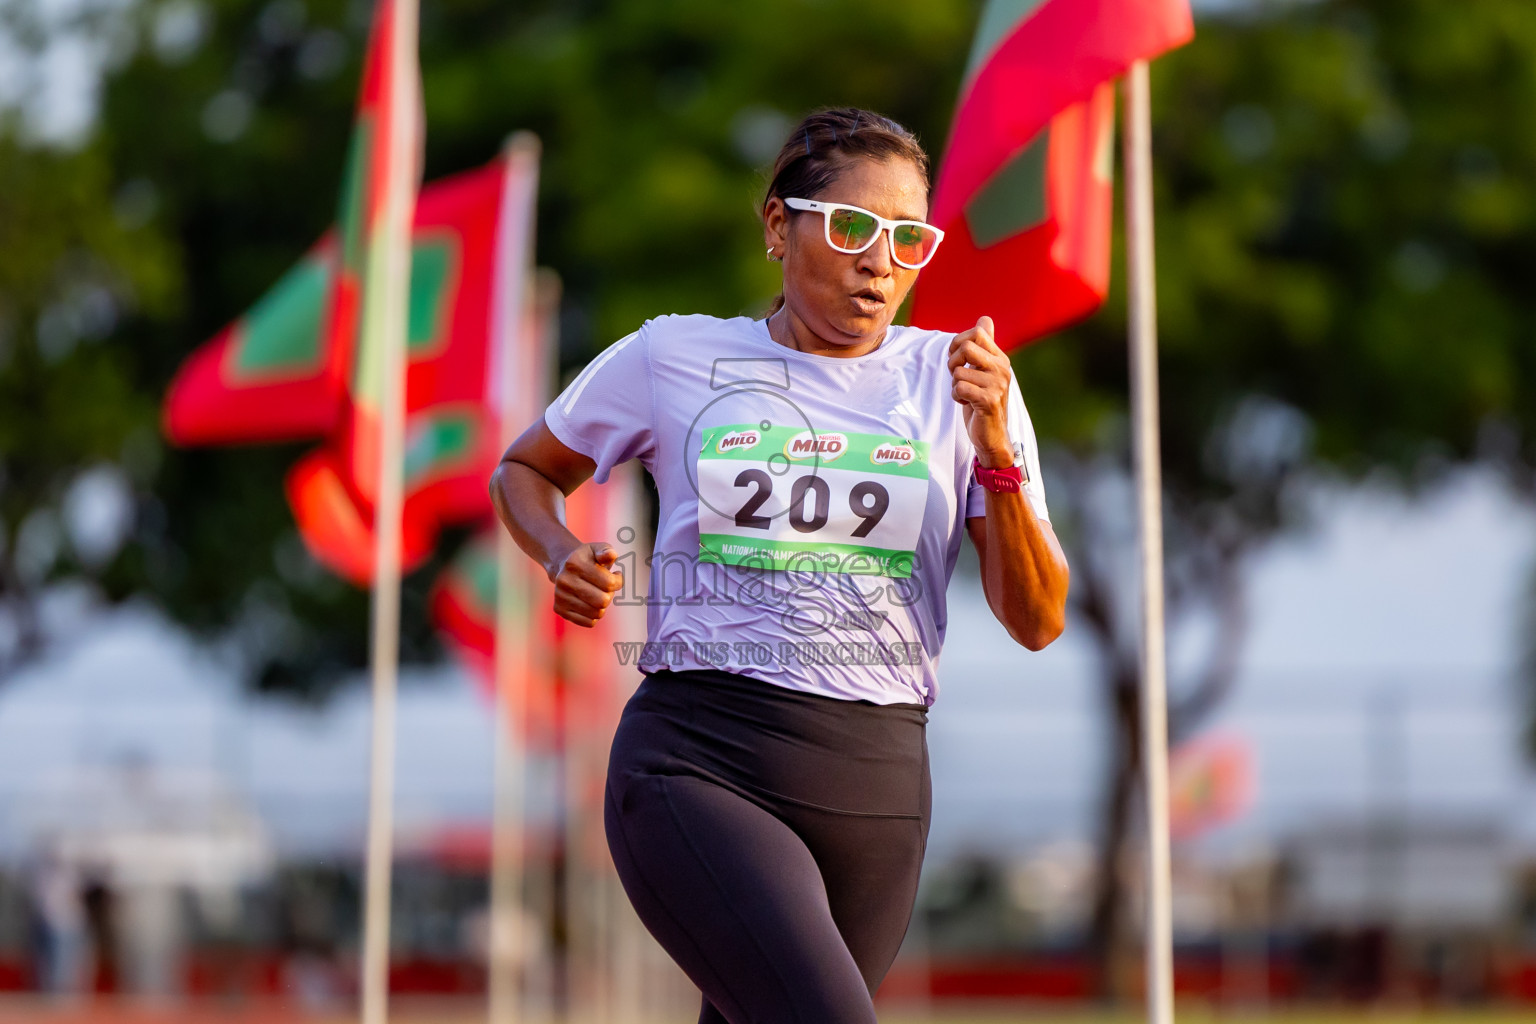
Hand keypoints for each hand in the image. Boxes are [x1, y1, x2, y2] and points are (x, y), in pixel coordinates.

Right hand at [550, 541, 623, 627]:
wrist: (563, 566)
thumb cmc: (587, 559)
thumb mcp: (597, 549)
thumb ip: (606, 551)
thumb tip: (611, 555)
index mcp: (575, 563)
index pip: (609, 583)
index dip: (618, 581)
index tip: (616, 575)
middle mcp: (564, 580)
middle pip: (602, 601)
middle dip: (610, 595)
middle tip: (607, 588)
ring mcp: (560, 596)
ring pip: (596, 613)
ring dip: (602, 606)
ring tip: (598, 594)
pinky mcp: (559, 609)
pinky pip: (588, 622)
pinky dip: (594, 615)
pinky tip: (591, 603)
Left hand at [947, 315, 1012, 466]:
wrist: (991, 434)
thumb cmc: (983, 400)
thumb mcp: (983, 370)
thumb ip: (984, 345)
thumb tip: (985, 318)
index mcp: (1000, 358)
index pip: (977, 332)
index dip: (958, 343)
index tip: (957, 359)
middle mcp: (1002, 368)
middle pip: (966, 348)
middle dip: (952, 362)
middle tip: (957, 376)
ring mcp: (997, 384)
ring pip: (958, 372)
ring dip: (955, 385)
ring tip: (967, 394)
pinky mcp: (989, 400)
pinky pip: (959, 388)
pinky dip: (956, 396)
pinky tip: (967, 403)